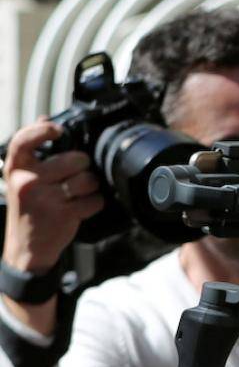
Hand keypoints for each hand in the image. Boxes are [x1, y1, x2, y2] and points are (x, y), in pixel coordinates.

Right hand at [2, 119, 102, 273]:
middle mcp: (27, 181)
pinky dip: (94, 204)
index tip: (58, 130)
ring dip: (90, 187)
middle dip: (82, 167)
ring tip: (77, 194)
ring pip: (88, 179)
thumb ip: (33, 152)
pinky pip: (94, 200)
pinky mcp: (63, 213)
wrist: (25, 247)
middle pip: (75, 159)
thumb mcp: (22, 179)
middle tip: (75, 177)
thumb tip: (44, 119)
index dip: (43, 130)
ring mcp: (45, 198)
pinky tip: (81, 207)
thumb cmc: (28, 208)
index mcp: (15, 168)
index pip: (24, 140)